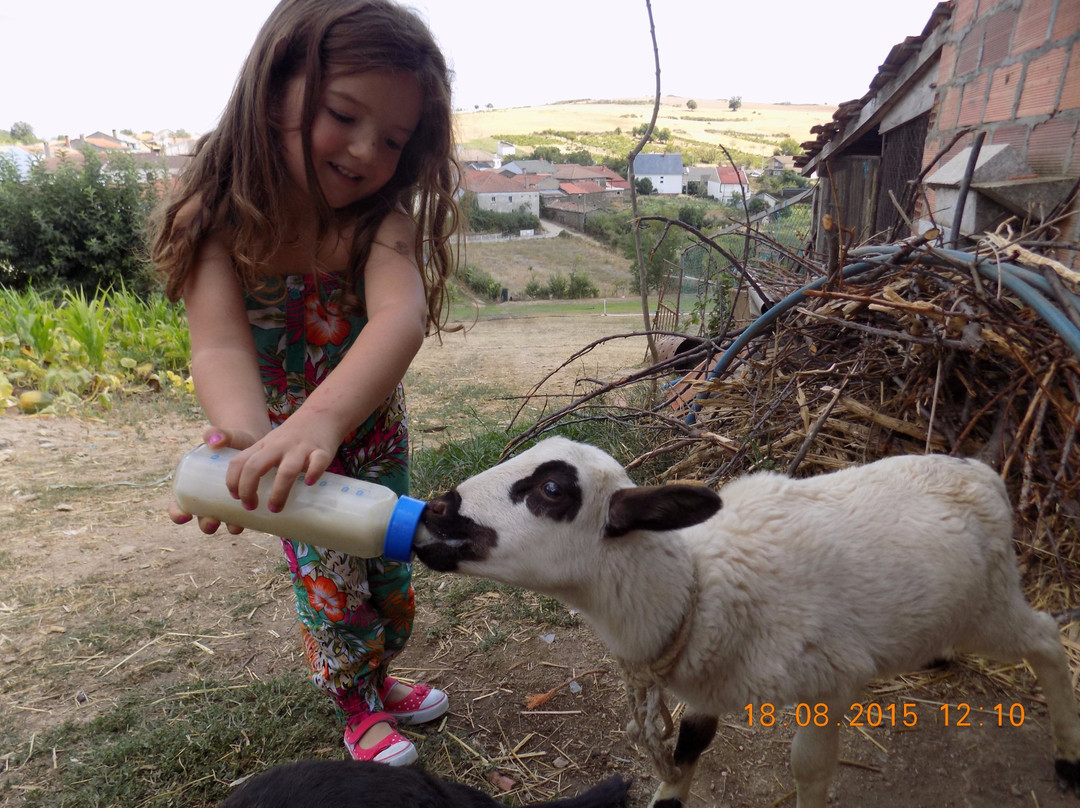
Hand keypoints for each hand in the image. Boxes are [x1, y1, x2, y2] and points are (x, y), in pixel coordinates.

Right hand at [168, 427, 257, 534]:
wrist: (257, 443)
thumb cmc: (234, 440)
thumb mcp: (226, 437)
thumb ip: (218, 435)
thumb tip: (214, 441)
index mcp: (196, 486)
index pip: (180, 504)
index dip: (177, 513)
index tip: (183, 515)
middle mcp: (210, 499)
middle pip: (202, 519)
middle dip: (205, 524)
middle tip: (212, 521)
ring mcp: (229, 504)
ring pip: (225, 522)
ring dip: (228, 527)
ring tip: (235, 526)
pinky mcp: (246, 504)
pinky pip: (245, 518)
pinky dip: (248, 522)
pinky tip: (255, 523)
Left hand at [219, 412, 341, 513]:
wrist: (322, 414)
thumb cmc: (293, 436)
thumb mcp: (270, 443)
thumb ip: (259, 462)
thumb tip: (248, 495)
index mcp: (264, 445)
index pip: (239, 462)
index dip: (233, 482)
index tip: (236, 498)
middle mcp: (279, 446)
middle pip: (255, 467)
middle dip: (248, 489)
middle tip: (251, 507)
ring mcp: (301, 448)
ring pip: (287, 471)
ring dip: (279, 492)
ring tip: (275, 508)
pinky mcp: (322, 450)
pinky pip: (318, 462)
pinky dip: (313, 473)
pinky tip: (309, 483)